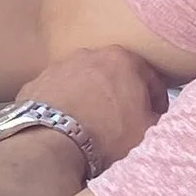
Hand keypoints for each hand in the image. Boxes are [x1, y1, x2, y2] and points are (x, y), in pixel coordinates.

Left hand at [14, 46, 165, 173]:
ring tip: (96, 122)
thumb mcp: (147, 130)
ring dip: (92, 96)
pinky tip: (69, 123)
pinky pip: (59, 91)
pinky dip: (66, 103)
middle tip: (127, 117)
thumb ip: (156, 117)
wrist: (53, 141)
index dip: (157, 99)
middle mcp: (88, 55)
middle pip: (113, 73)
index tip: (157, 114)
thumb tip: (154, 116)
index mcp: (121, 60)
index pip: (149, 77)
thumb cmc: (105, 134)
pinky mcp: (37, 81)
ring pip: (84, 80)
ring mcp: (59, 66)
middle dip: (122, 92)